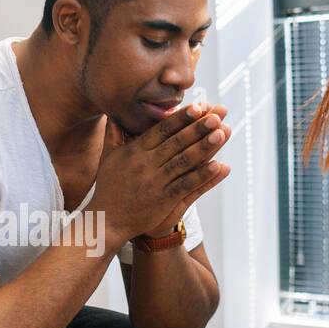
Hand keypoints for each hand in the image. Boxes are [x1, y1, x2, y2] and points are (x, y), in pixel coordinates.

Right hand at [91, 101, 231, 243]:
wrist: (106, 220)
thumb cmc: (108, 188)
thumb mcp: (108, 158)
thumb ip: (113, 135)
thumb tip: (113, 115)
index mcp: (134, 151)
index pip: (161, 130)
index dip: (181, 118)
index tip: (198, 106)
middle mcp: (145, 164)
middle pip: (176, 142)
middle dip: (197, 127)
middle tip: (216, 114)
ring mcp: (155, 182)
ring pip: (183, 161)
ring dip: (204, 147)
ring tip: (222, 133)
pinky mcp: (162, 200)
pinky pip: (185, 185)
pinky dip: (202, 175)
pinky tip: (218, 166)